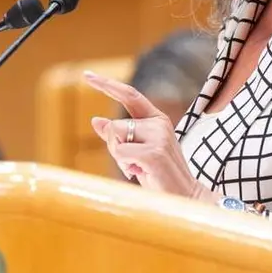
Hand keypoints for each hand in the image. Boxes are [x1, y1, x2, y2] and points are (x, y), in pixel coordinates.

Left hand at [83, 70, 220, 204]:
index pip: (129, 94)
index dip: (107, 84)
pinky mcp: (154, 152)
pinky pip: (120, 152)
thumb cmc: (157, 175)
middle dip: (113, 146)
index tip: (87, 75)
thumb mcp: (135, 152)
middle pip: (114, 125)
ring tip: (138, 168)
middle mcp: (159, 123)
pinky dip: (124, 165)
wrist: (184, 197)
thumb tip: (95, 120)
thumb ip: (118, 136)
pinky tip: (140, 173)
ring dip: (119, 157)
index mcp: (156, 119)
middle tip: (132, 163)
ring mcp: (159, 136)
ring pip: (115, 137)